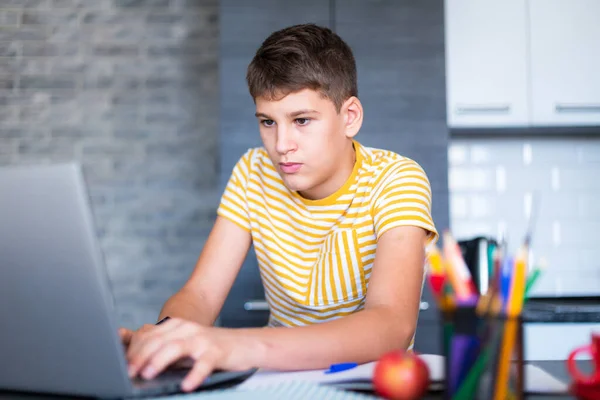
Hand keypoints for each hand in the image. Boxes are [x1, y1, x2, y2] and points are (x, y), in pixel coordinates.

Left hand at [125, 318, 259, 391]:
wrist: (245, 344)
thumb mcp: (184, 343)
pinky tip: (187, 384)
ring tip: (149, 373)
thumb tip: (133, 356)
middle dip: (141, 356)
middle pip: (159, 340)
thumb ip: (162, 346)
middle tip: (129, 372)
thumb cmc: (211, 347)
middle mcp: (188, 329)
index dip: (133, 350)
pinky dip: (194, 374)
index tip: (121, 365)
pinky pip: (204, 364)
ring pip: (177, 347)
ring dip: (160, 360)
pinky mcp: (217, 352)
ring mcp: (203, 340)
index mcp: (177, 326)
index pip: (149, 335)